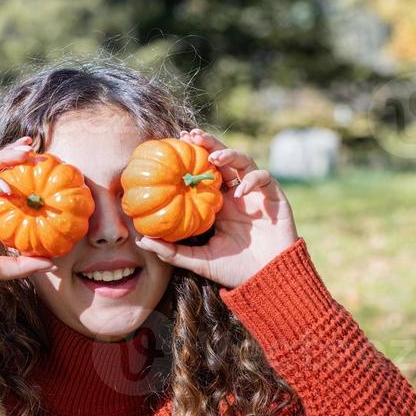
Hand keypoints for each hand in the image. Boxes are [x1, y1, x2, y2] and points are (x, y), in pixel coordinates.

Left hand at [135, 128, 299, 289]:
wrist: (267, 279)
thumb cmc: (233, 270)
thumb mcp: (199, 260)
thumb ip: (172, 251)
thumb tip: (141, 241)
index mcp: (219, 204)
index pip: (204, 172)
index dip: (192, 156)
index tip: (174, 144)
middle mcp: (236, 194)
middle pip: (223, 159)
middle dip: (209, 144)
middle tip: (191, 136)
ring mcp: (255, 194)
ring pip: (244, 161)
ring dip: (229, 155)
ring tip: (214, 158)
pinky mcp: (274, 197)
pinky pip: (264, 177)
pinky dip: (251, 180)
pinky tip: (238, 192)